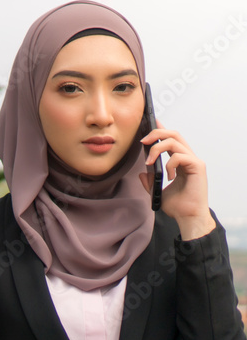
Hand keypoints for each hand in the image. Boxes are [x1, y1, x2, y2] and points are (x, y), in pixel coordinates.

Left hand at [140, 121, 213, 239]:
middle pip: (174, 133)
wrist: (188, 218)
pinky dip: (169, 163)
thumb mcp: (157, 191)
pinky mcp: (198, 167)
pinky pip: (179, 156)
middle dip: (156, 132)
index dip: (161, 128)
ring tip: (149, 162)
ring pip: (174, 141)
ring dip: (157, 148)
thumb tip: (142, 173)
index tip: (150, 121)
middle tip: (142, 141)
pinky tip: (169, 176)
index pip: (171, 138)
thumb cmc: (177, 206)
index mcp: (180, 161)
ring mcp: (194, 161)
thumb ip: (150, 181)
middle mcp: (188, 158)